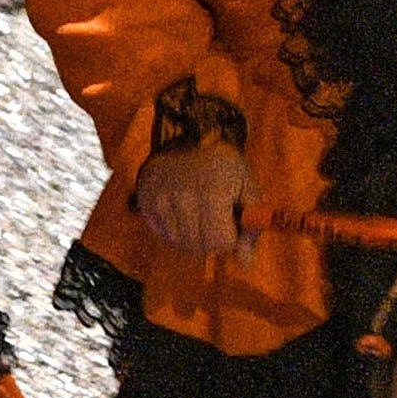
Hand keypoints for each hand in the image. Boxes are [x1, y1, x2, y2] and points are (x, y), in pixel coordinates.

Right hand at [129, 137, 254, 262]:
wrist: (189, 136)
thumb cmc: (224, 165)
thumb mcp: (246, 186)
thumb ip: (250, 225)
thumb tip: (245, 262)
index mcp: (213, 193)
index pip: (221, 242)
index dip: (231, 238)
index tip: (231, 221)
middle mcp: (183, 197)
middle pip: (200, 247)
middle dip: (213, 241)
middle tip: (215, 219)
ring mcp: (161, 200)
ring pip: (180, 244)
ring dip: (193, 237)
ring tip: (198, 214)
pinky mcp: (146, 202)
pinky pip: (163, 235)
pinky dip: (174, 231)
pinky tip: (182, 213)